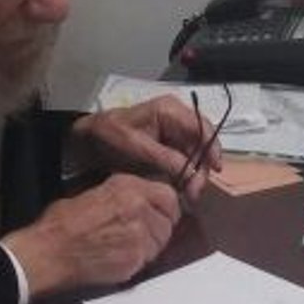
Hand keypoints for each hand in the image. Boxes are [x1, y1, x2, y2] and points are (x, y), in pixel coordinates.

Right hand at [4, 173, 180, 299]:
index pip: (168, 195)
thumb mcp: (94, 192)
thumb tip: (140, 199)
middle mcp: (138, 207)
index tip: (161, 213)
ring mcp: (139, 235)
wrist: (49, 252)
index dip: (165, 207)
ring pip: (162, 242)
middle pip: (169, 220)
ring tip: (128, 246)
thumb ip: (124, 195)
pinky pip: (148, 260)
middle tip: (144, 234)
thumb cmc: (62, 223)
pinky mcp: (134, 259)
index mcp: (127, 186)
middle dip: (160, 228)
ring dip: (151, 245)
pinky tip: (120, 258)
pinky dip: (139, 261)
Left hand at [72, 94, 218, 205]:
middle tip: (195, 193)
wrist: (90, 139)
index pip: (202, 127)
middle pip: (201, 142)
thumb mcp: (137, 148)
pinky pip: (185, 157)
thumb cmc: (111, 137)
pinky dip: (185, 171)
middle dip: (201, 168)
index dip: (212, 149)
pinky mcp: (169, 143)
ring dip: (194, 172)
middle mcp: (176, 116)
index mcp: (170, 110)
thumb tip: (192, 175)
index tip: (214, 172)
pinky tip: (181, 186)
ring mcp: (173, 129)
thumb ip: (166, 159)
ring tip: (188, 193)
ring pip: (195, 152)